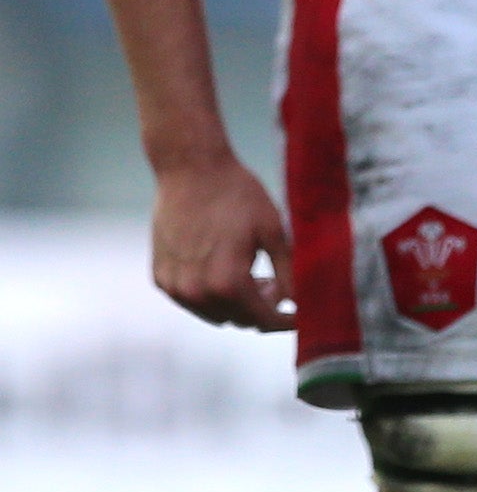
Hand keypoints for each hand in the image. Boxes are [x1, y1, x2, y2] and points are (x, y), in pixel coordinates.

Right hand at [153, 153, 293, 330]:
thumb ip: (289, 273)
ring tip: (253, 273)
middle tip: (277, 282)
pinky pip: (192, 300)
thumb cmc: (237, 195)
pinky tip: (224, 266)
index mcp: (228, 283)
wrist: (190, 169)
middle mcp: (196, 292)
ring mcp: (174, 286)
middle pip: (239, 319)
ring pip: (214, 313)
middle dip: (262, 307)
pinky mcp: (160, 277)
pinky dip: (211, 293)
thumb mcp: (274, 232)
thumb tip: (302, 303)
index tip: (302, 317)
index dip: (286, 321)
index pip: (264, 320)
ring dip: (236, 303)